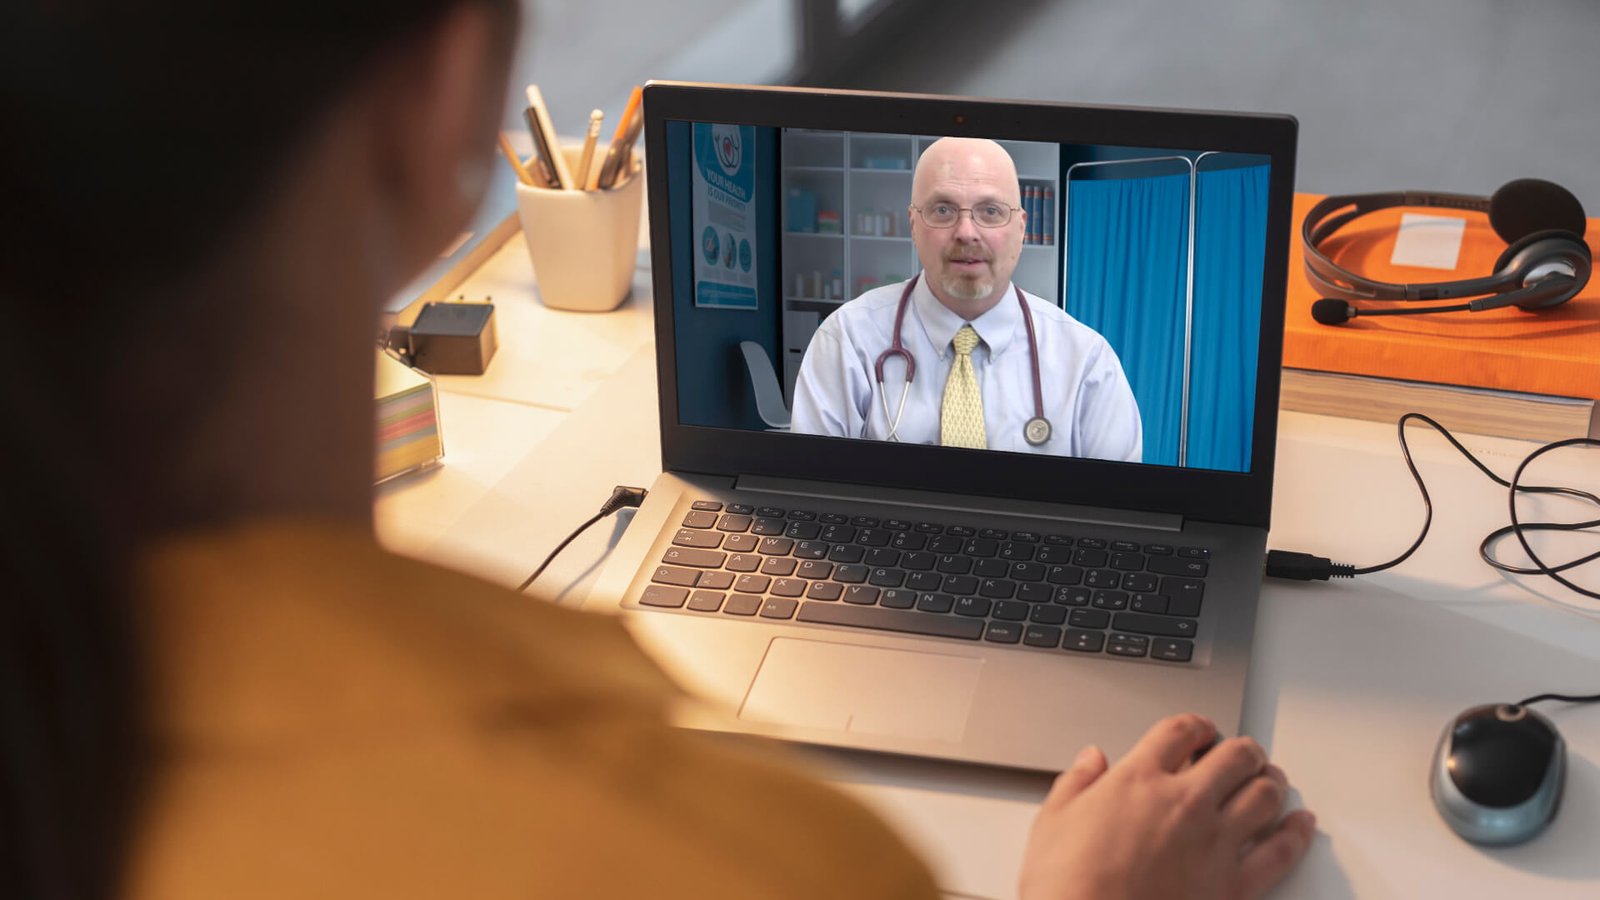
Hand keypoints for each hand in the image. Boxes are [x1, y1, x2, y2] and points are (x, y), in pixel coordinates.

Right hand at [1018, 714, 1315, 899]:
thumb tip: (1091, 759)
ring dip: (1271, 781)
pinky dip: (1297, 833)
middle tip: (1243, 752)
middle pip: (1234, 755)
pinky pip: (1280, 851)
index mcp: (1138, 779)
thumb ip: (1075, 783)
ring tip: (1270, 779)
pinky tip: (1301, 823)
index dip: (1196, 724)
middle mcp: (1183, 802)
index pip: (1180, 731)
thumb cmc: (1065, 886)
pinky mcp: (1234, 884)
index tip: (1201, 730)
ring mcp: (1214, 842)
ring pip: (1263, 794)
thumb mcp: (1052, 823)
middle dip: (1242, 749)